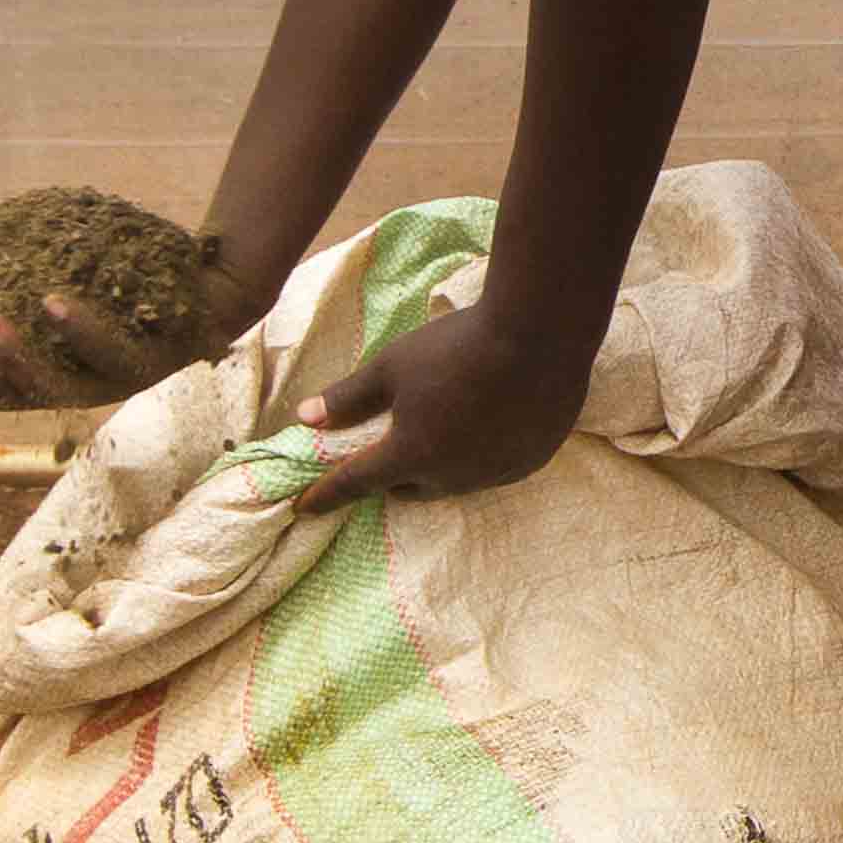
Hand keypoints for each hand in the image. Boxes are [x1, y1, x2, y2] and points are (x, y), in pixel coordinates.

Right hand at [0, 261, 246, 415]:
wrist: (215, 283)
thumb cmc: (136, 278)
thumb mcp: (77, 275)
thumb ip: (32, 276)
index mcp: (55, 371)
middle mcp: (82, 387)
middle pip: (10, 395)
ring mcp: (119, 381)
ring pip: (56, 387)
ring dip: (15, 356)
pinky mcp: (157, 365)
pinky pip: (112, 354)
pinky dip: (78, 330)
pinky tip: (52, 302)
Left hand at [286, 287, 589, 513]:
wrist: (539, 334)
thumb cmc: (456, 346)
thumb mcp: (391, 366)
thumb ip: (348, 398)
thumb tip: (305, 418)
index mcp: (411, 454)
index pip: (355, 482)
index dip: (326, 495)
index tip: (303, 508)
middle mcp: (452, 476)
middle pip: (408, 489)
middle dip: (389, 478)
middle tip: (382, 457)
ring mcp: (495, 473)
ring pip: (452, 483)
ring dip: (435, 469)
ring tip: (436, 439)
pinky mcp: (529, 462)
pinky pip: (491, 472)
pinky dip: (476, 460)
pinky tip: (482, 432)